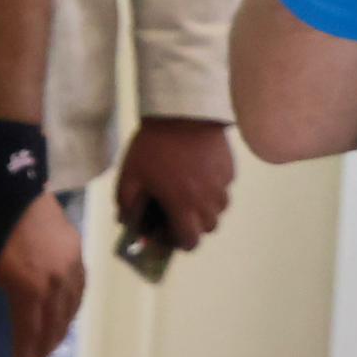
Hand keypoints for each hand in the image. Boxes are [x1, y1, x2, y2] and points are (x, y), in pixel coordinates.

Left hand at [0, 192, 86, 356]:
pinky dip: (74, 304)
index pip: (30, 329)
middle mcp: (56, 281)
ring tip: (52, 340)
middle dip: (46, 343)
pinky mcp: (76, 247)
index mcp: (29, 288)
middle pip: (55, 321)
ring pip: (71, 305)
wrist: (6, 179)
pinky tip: (68, 307)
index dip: (24, 350)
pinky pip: (80, 286)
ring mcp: (71, 263)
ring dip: (62, 326)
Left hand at [113, 115, 237, 252]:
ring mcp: (222, 185)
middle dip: (192, 226)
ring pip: (219, 210)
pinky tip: (196, 173)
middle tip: (175, 213)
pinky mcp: (230, 170)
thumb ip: (126, 204)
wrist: (182, 114)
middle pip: (208, 229)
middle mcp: (208, 200)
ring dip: (205, 209)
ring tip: (186, 192)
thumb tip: (126, 222)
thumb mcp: (130, 175)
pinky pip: (224, 189)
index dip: (178, 243)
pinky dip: (213, 189)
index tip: (167, 234)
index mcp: (182, 205)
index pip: (190, 241)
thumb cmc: (153, 146)